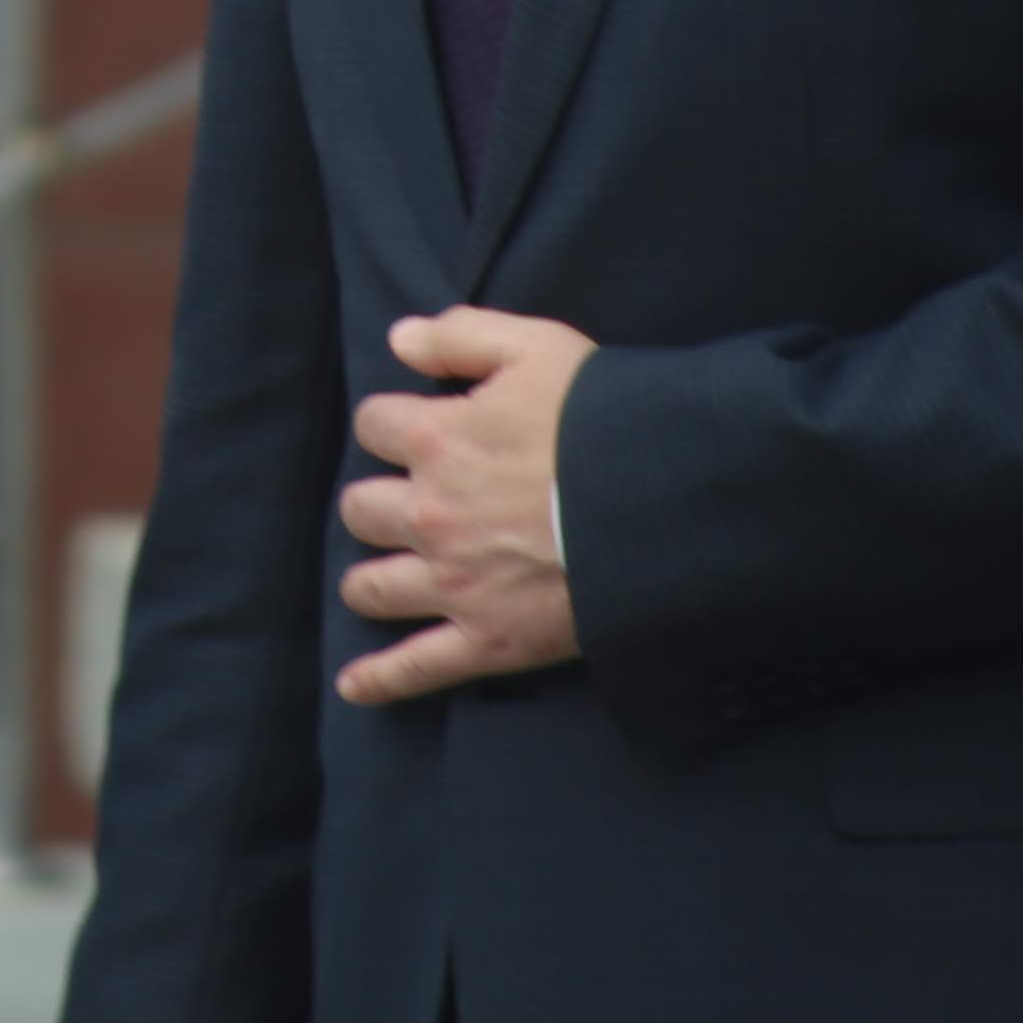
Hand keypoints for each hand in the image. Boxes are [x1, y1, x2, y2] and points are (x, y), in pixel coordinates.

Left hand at [336, 304, 595, 702]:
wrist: (668, 502)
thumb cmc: (606, 418)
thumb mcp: (536, 347)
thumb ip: (460, 336)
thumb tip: (399, 340)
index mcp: (437, 441)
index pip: (372, 425)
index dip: (392, 424)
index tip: (416, 430)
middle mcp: (430, 514)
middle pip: (361, 508)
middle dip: (380, 501)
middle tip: (411, 504)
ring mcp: (454, 583)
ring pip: (371, 585)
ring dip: (371, 578)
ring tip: (381, 577)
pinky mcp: (488, 639)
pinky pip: (418, 667)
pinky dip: (380, 680)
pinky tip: (353, 687)